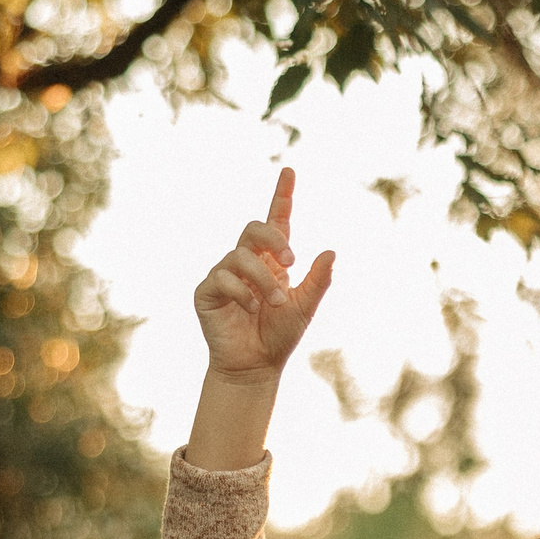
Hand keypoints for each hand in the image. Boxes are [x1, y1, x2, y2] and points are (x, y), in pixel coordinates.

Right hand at [194, 168, 334, 381]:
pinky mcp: (207, 291)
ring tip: (276, 302)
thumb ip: (317, 281)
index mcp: (272, 263)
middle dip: (273, 239)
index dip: (282, 196)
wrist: (255, 367)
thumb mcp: (305, 308)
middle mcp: (247, 263)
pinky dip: (242, 293)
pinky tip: (251, 310)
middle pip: (254, 229)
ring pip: (240, 255)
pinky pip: (223, 278)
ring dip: (262, 279)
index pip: (276, 222)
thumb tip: (331, 252)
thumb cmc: (279, 337)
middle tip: (291, 262)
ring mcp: (224, 275)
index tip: (290, 171)